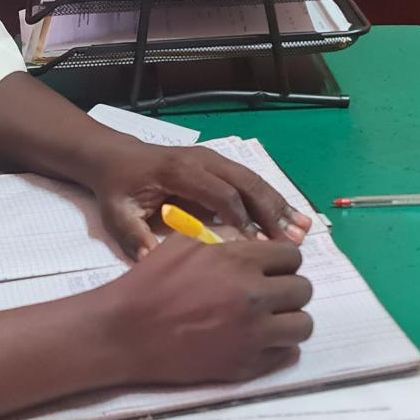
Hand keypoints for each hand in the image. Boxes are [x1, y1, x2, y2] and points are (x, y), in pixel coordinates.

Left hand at [93, 142, 313, 257]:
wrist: (116, 156)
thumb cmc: (118, 188)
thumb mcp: (117, 213)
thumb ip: (134, 237)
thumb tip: (154, 263)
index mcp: (181, 171)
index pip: (221, 194)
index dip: (243, 219)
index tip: (259, 247)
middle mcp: (204, 161)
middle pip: (247, 184)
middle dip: (271, 213)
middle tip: (291, 242)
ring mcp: (214, 159)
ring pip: (255, 180)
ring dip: (279, 205)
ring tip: (303, 230)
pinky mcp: (220, 164)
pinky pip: (251, 180)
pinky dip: (273, 199)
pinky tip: (292, 216)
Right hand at [102, 236, 313, 384]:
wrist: (124, 332)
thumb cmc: (148, 283)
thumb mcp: (183, 244)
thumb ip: (224, 245)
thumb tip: (248, 248)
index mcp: (240, 262)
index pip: (293, 256)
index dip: (282, 262)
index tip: (271, 270)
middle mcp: (254, 296)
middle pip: (303, 289)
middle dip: (288, 290)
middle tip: (270, 295)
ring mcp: (252, 334)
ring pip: (303, 325)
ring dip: (290, 320)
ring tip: (271, 321)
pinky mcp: (245, 365)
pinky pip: (284, 354)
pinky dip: (276, 347)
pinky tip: (257, 341)